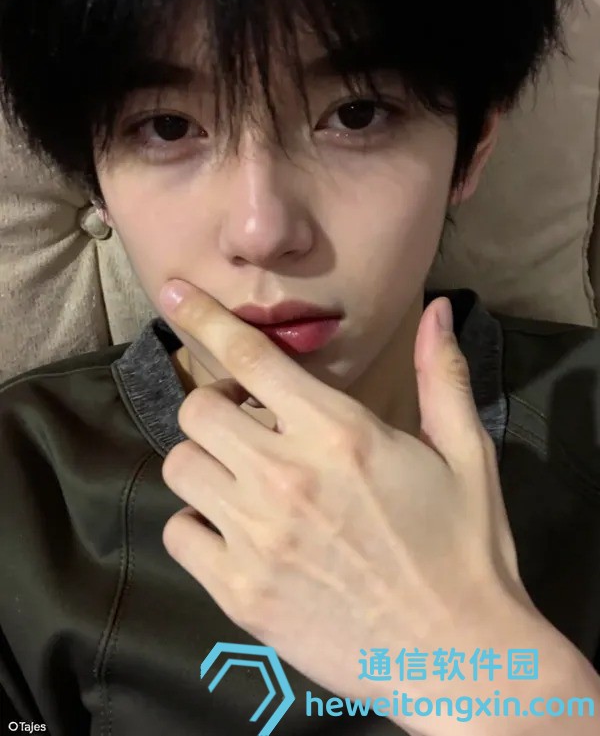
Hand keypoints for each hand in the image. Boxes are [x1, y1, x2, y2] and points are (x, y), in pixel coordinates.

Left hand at [158, 279, 536, 721]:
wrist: (461, 657)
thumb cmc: (466, 548)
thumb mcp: (467, 454)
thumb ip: (442, 376)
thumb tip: (436, 309)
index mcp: (339, 433)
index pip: (248, 355)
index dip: (204, 315)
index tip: (176, 292)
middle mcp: (286, 476)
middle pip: (197, 410)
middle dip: (217, 407)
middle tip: (250, 425)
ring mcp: (257, 538)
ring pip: (180, 468)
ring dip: (206, 463)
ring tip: (245, 478)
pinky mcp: (239, 593)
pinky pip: (180, 534)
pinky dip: (198, 525)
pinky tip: (237, 533)